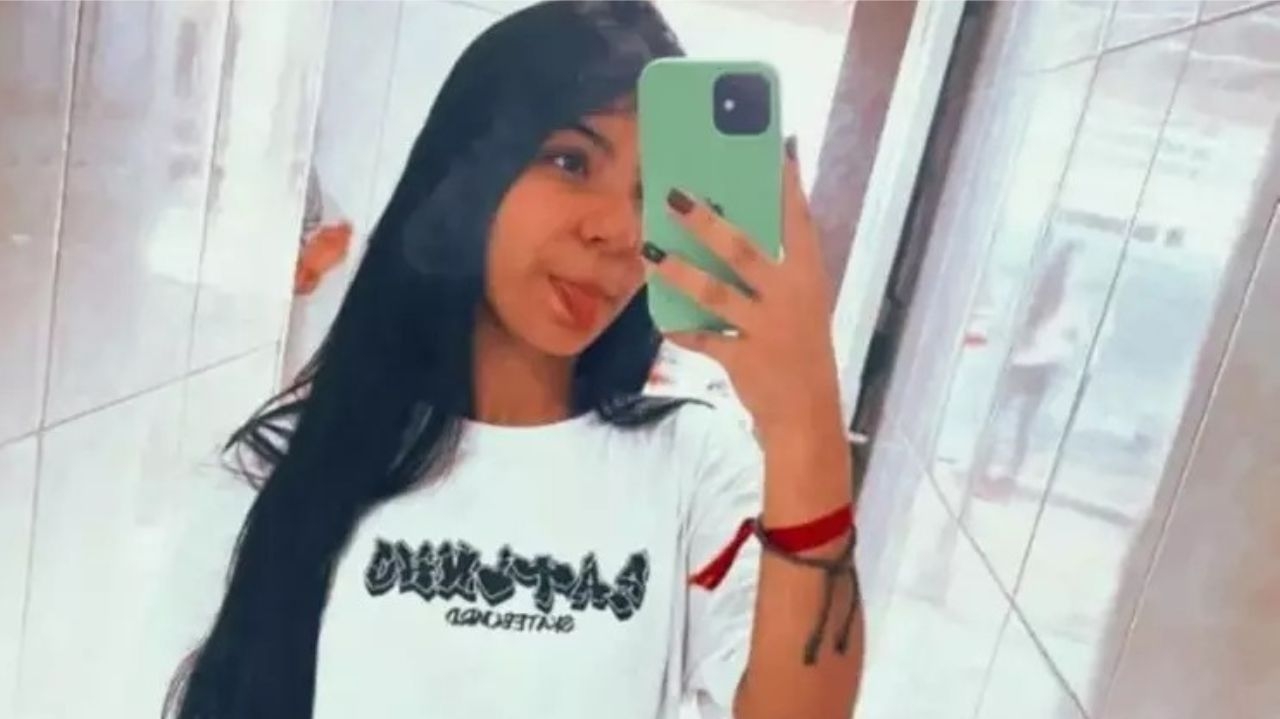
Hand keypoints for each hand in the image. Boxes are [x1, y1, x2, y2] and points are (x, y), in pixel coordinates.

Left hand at [642, 143, 842, 439]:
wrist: (807, 415)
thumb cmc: (800, 349)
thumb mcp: (800, 303)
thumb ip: (776, 267)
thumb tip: (731, 226)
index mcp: (807, 276)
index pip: (798, 220)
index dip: (787, 184)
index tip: (776, 146)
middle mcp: (789, 296)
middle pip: (743, 250)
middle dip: (707, 221)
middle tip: (673, 194)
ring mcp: (766, 329)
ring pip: (715, 292)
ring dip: (679, 270)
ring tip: (649, 250)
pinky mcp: (744, 359)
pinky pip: (703, 339)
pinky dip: (681, 329)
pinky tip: (661, 318)